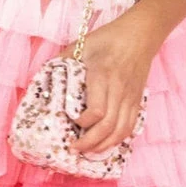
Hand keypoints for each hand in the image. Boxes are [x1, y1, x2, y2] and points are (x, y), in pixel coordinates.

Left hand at [58, 13, 156, 157]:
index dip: (82, 122)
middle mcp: (118, 90)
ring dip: (104, 145)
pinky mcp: (137, 100)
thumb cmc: (108, 38)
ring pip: (121, 131)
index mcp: (102, 75)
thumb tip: (45, 75)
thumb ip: (63, 60)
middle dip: (90, 142)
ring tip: (89, 151)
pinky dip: (118, 139)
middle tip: (74, 148)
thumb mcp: (82, 44)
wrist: (140, 35)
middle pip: (108, 126)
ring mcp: (130, 97)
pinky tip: (106, 143)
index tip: (71, 120)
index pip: (96, 110)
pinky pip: (130, 126)